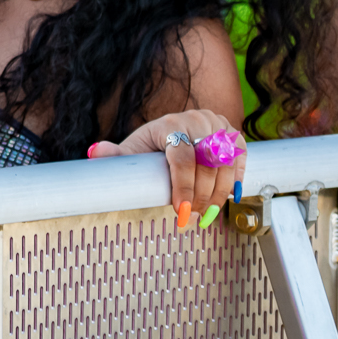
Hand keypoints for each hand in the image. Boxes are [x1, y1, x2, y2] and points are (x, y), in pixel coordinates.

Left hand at [88, 110, 245, 226]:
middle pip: (207, 165)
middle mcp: (198, 121)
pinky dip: (236, 182)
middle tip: (193, 218)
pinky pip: (241, 162)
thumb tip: (96, 153)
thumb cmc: (152, 146)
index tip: (182, 211)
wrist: (175, 131)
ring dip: (219, 195)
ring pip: (227, 167)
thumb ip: (116, 155)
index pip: (183, 157)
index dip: (183, 187)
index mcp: (172, 123)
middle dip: (201, 196)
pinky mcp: (234, 138)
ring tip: (207, 215)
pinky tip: (227, 199)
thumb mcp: (134, 150)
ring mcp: (219, 127)